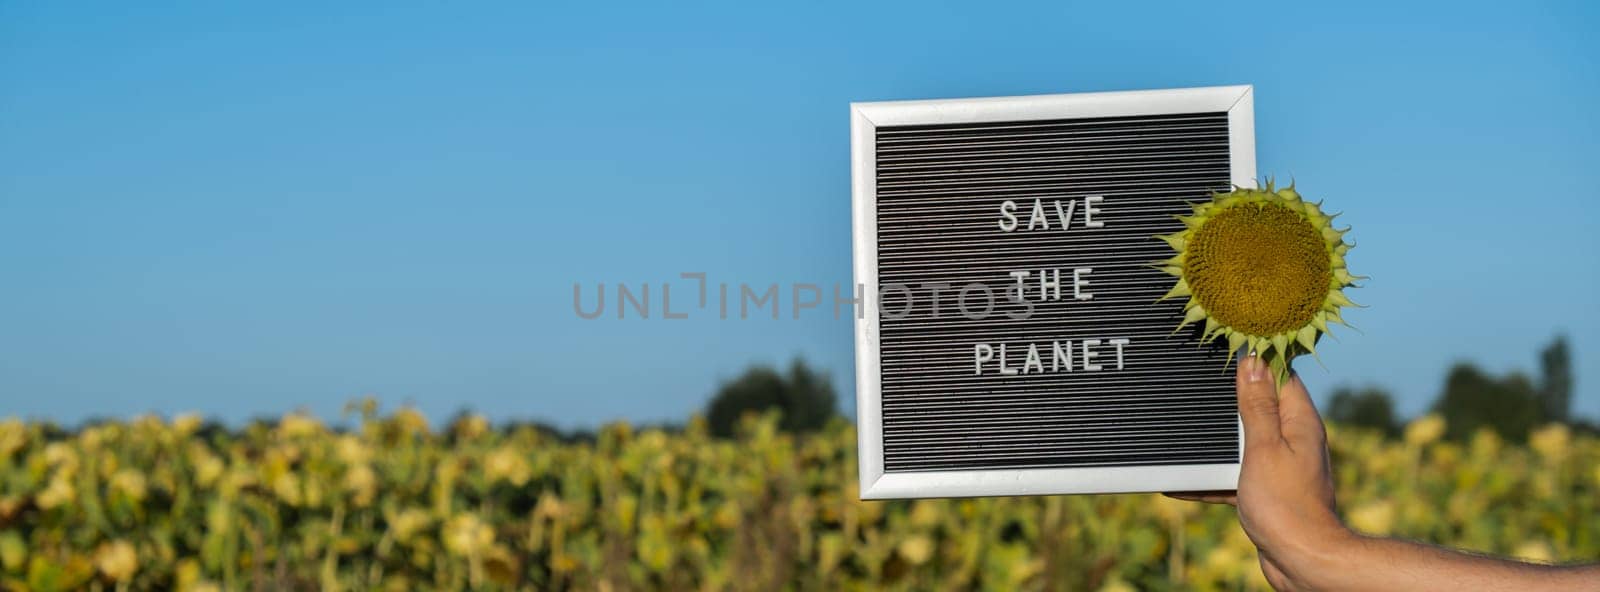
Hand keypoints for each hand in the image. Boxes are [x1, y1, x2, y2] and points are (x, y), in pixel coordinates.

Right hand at [1165, 355, 1353, 589]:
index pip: (1281, 375)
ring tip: (1188, 430)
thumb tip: (1253, 363)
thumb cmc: (1286, 506)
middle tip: (1201, 384)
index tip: (1230, 346)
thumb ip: (1256, 406)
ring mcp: (1283, 466)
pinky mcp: (1270, 490)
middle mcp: (1295, 440)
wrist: (1301, 559)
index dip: (1257, 359)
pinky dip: (1214, 475)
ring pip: (1246, 441)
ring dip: (1220, 439)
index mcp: (1300, 423)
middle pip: (1261, 405)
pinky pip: (1237, 474)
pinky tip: (1181, 482)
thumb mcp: (1263, 447)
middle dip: (1232, 397)